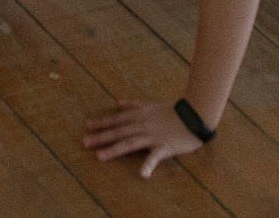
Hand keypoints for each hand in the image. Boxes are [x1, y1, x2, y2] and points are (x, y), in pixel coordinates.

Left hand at [83, 102, 205, 176]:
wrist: (193, 116)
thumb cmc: (171, 112)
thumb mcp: (150, 106)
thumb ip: (133, 105)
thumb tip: (118, 103)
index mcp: (138, 115)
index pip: (116, 120)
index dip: (102, 124)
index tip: (88, 127)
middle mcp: (141, 125)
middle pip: (118, 132)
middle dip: (101, 137)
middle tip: (85, 142)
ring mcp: (152, 136)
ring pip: (129, 143)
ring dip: (114, 149)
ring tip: (100, 156)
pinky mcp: (164, 147)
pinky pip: (154, 157)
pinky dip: (148, 166)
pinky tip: (141, 175)